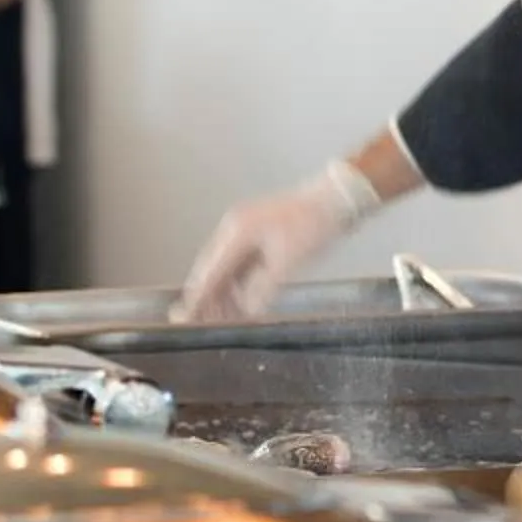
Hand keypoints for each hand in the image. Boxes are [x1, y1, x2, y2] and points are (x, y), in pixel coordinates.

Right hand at [172, 164, 375, 321]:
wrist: (336, 199)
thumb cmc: (312, 227)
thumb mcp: (288, 264)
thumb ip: (263, 288)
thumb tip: (247, 310)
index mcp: (237, 233)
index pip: (210, 272)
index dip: (198, 298)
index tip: (185, 318)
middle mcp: (234, 229)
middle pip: (212, 269)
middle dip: (206, 296)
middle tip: (198, 321)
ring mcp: (245, 230)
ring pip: (225, 266)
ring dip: (222, 291)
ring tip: (220, 317)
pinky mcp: (258, 234)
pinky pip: (240, 261)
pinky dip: (237, 281)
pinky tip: (240, 300)